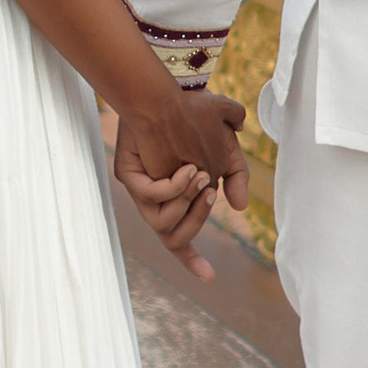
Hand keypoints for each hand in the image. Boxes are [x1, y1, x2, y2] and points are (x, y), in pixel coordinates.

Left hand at [114, 88, 249, 281]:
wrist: (169, 89)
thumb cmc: (195, 117)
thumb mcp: (225, 147)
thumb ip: (236, 175)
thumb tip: (239, 206)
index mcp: (172, 201)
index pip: (179, 241)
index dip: (192, 261)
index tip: (210, 278)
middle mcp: (152, 202)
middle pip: (174, 238)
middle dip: (198, 219)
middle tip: (211, 188)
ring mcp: (138, 191)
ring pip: (161, 225)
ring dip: (186, 204)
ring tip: (198, 174)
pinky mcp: (128, 176)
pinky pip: (151, 198)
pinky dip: (173, 188)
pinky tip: (186, 168)